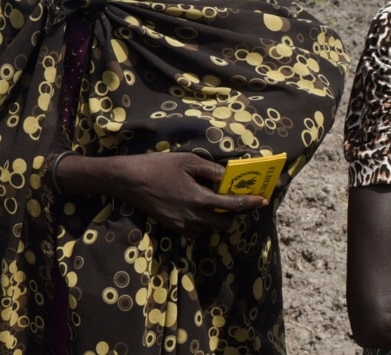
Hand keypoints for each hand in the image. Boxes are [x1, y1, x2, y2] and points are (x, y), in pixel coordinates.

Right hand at [102, 152, 266, 234]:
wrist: (129, 181)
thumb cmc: (158, 166)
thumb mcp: (188, 161)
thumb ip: (211, 170)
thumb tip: (229, 176)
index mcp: (200, 199)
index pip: (233, 205)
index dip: (250, 203)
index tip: (262, 200)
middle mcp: (193, 217)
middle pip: (224, 224)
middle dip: (233, 214)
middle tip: (231, 199)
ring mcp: (182, 225)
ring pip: (209, 229)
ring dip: (216, 218)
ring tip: (211, 201)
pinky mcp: (172, 227)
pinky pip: (195, 230)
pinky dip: (201, 222)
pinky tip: (195, 207)